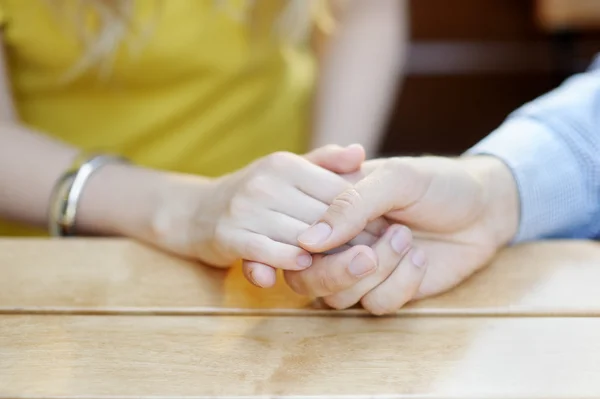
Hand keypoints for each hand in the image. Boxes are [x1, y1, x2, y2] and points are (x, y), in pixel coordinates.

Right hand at [150, 145, 387, 286]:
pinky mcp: (228, 235)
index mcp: (285, 164)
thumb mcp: (286, 170)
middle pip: (323, 215)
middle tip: (379, 254)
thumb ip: (324, 162)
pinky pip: (267, 251)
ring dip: (327, 254)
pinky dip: (287, 260)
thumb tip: (361, 152)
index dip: (365, 213)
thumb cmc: (253, 193)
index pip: (337, 190)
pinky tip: (304, 265)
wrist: (194, 212)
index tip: (388, 230)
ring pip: (300, 236)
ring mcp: (244, 208)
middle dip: (354, 238)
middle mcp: (266, 182)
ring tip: (354, 266)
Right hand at [288, 155, 518, 313]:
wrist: (485, 208)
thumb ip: (351, 205)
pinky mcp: (388, 291)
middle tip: (367, 254)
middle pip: (305, 279)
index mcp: (330, 210)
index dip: (295, 248)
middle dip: (335, 273)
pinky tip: (420, 258)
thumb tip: (309, 241)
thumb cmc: (437, 183)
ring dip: (378, 271)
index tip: (318, 245)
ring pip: (340, 297)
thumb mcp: (395, 179)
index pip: (291, 236)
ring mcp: (362, 271)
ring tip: (406, 238)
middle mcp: (339, 244)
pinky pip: (377, 305)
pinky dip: (402, 283)